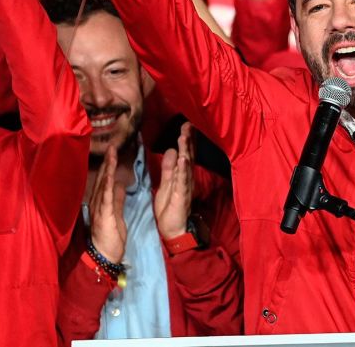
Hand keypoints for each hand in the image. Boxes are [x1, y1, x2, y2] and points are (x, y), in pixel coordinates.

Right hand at [89, 145, 127, 262]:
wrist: (105, 254)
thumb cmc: (111, 236)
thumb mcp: (117, 214)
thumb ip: (118, 199)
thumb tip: (120, 184)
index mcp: (102, 202)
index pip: (106, 180)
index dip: (110, 165)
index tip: (113, 152)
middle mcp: (97, 201)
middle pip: (103, 178)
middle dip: (108, 161)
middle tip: (112, 145)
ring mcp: (99, 207)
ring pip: (104, 183)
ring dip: (108, 167)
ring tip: (111, 153)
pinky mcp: (104, 214)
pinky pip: (106, 196)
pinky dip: (108, 184)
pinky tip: (110, 174)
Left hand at [154, 123, 194, 240]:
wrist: (172, 229)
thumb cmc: (170, 207)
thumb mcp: (167, 183)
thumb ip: (169, 168)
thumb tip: (172, 150)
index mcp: (181, 175)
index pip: (185, 154)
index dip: (186, 140)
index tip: (186, 125)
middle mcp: (186, 178)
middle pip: (188, 155)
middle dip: (188, 140)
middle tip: (188, 124)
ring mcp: (185, 186)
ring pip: (186, 165)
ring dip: (186, 150)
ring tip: (184, 136)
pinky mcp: (181, 195)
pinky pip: (182, 180)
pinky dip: (183, 168)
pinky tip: (183, 158)